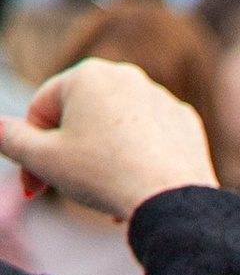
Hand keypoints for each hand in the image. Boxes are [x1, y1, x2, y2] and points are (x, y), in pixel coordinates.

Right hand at [0, 59, 216, 220]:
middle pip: (82, 118)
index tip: (34, 189)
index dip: (31, 151)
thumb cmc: (104, 175)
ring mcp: (162, 98)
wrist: (173, 200)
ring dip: (103, 162)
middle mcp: (128, 76)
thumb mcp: (43, 159)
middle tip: (68, 192)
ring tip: (105, 198)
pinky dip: (138, 162)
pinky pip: (150, 142)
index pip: (43, 109)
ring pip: (117, 131)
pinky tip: (135, 191)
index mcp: (88, 74)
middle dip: (69, 155)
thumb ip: (11, 140)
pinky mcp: (187, 124)